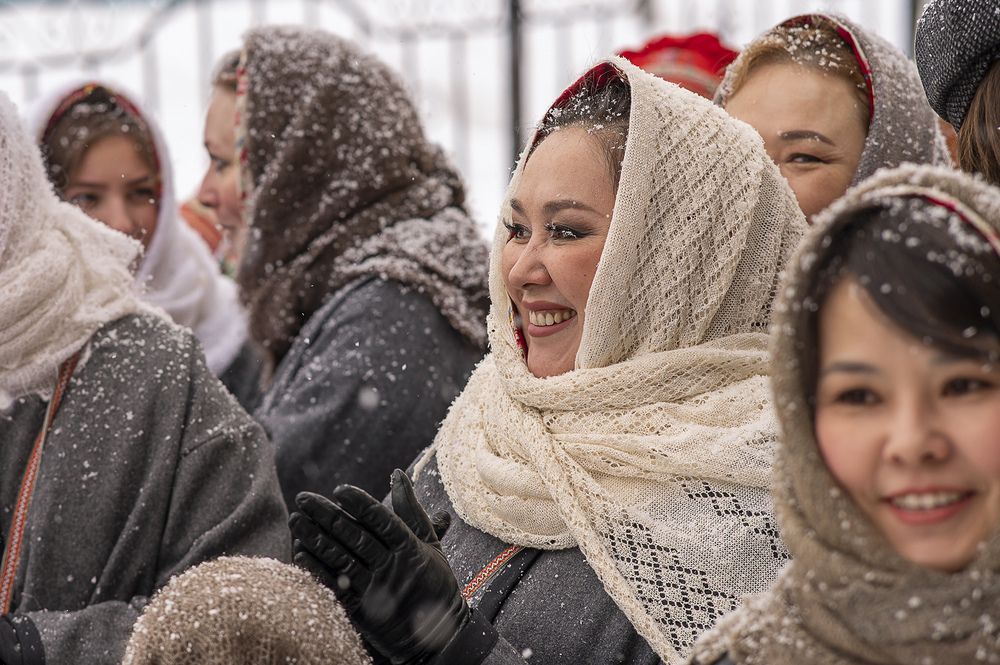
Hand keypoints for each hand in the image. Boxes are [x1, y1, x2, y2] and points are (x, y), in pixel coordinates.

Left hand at [291, 470, 467, 663]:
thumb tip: (397, 474)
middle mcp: (393, 568)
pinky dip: (317, 569)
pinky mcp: (363, 611)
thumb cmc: (434, 581)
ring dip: (315, 539)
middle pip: (355, 536)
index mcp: (410, 548)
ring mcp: (377, 590)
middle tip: (303, 498)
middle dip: (327, 515)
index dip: (361, 504)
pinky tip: (300, 553)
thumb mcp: (429, 543)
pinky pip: (335, 587)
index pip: (382, 521)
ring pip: (341, 559)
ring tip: (296, 520)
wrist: (437, 634)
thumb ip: (411, 509)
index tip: (340, 489)